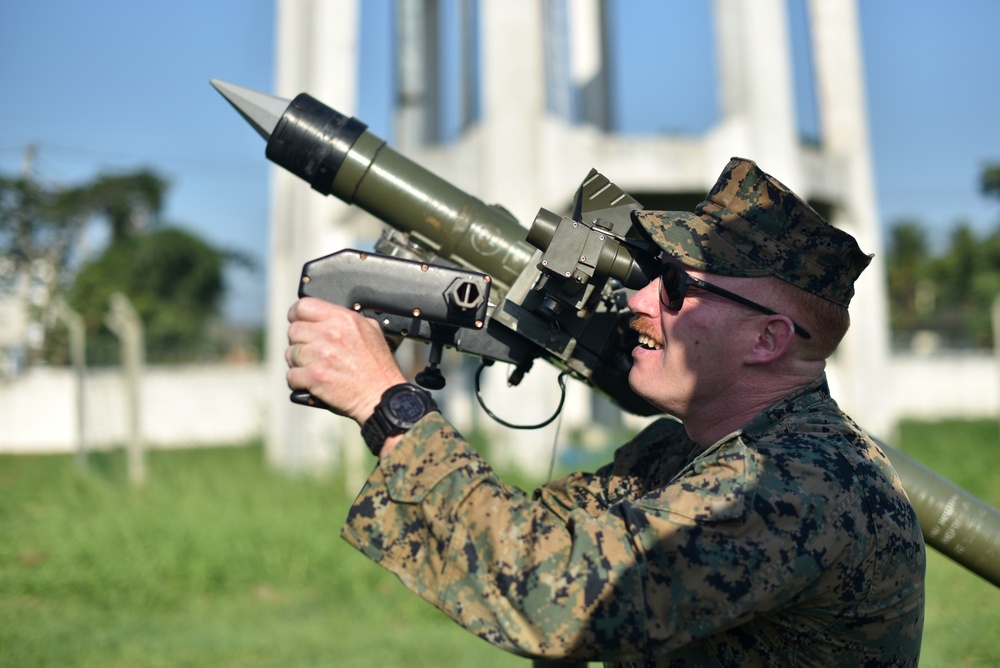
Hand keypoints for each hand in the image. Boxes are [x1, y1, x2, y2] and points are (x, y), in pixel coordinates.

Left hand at [286, 297, 406, 424]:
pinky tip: (312, 382)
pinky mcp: (314, 377)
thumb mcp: (371, 331)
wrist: (381, 396)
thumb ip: (348, 319)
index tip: (297, 322)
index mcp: (343, 319)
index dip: (296, 315)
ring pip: (290, 353)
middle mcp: (330, 334)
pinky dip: (298, 381)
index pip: (303, 306)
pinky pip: (291, 375)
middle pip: (293, 330)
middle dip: (300, 342)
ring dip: (298, 363)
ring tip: (315, 368)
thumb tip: (329, 315)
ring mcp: (321, 355)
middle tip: (312, 352)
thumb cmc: (378, 367)